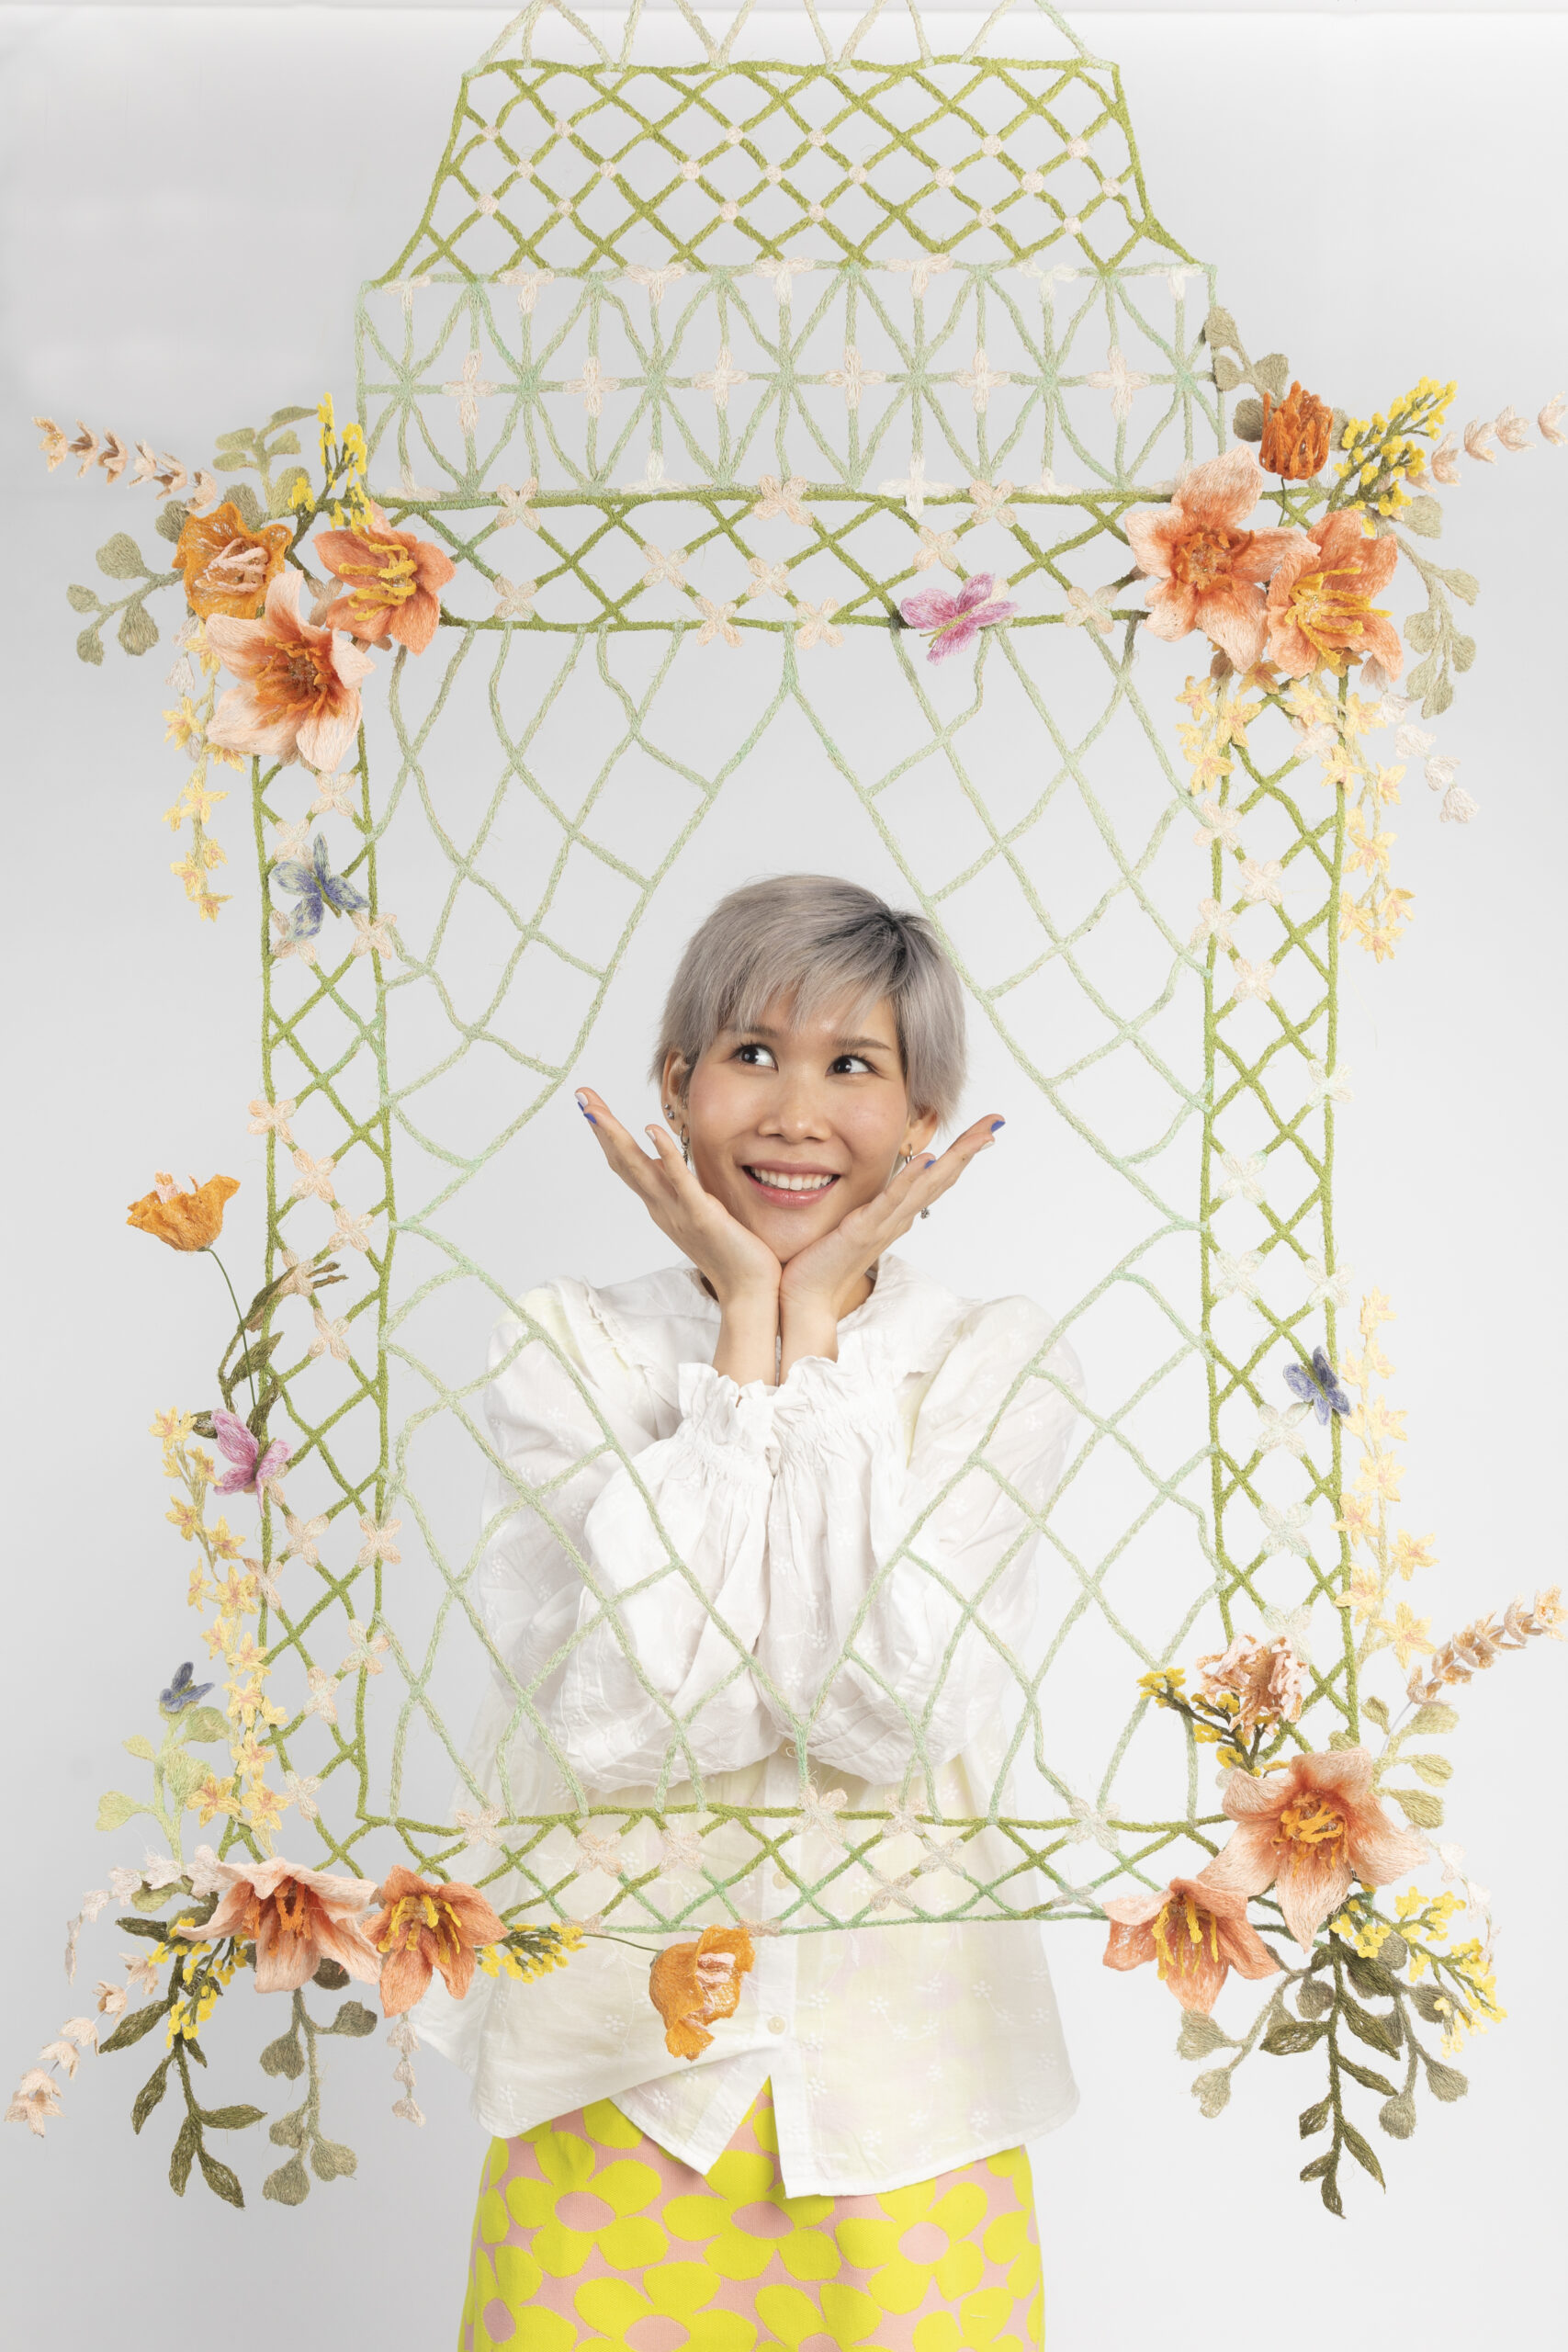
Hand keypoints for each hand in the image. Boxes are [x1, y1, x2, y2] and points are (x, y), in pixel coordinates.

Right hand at [574, 1089, 780, 1384]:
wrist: (749, 1291)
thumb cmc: (732, 1252)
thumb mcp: (701, 1212)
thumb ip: (684, 1189)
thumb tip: (671, 1164)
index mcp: (662, 1205)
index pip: (628, 1163)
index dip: (609, 1134)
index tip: (592, 1104)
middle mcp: (662, 1207)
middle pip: (623, 1161)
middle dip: (602, 1126)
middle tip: (582, 1094)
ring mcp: (678, 1212)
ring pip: (639, 1168)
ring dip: (617, 1136)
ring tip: (597, 1109)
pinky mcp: (702, 1216)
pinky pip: (680, 1182)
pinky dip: (665, 1154)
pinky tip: (651, 1129)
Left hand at [778, 1114, 1003, 1372]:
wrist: (806, 1297)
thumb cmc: (822, 1261)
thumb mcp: (853, 1222)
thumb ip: (869, 1204)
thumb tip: (872, 1181)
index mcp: (896, 1215)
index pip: (935, 1178)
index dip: (960, 1153)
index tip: (984, 1129)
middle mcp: (897, 1219)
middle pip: (942, 1178)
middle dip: (969, 1149)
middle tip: (995, 1123)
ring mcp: (883, 1225)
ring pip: (926, 1187)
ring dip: (953, 1159)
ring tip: (978, 1135)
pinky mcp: (862, 1230)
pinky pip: (890, 1201)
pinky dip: (910, 1179)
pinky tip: (927, 1159)